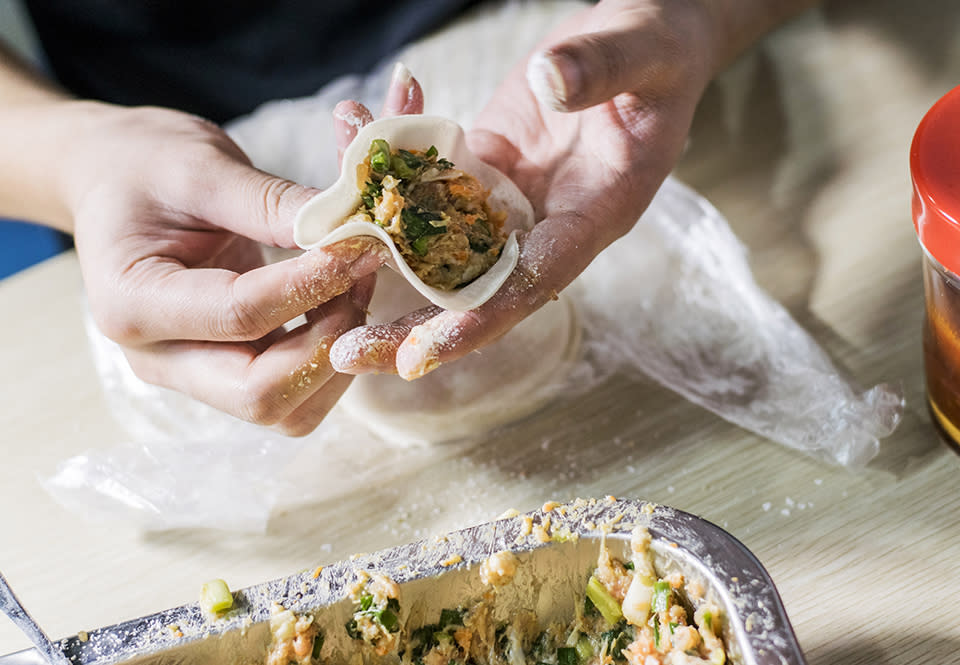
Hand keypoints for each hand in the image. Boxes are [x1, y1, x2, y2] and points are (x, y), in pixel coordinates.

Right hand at [64, 67, 421, 434]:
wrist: (115, 182)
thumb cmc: (147, 166)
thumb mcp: (202, 166)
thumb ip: (271, 203)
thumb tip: (348, 231)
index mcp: (132, 303)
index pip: (239, 315)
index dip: (312, 285)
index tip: (360, 247)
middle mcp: (158, 357)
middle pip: (260, 395)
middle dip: (327, 341)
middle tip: (359, 276)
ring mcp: (193, 375)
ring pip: (285, 411)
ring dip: (335, 358)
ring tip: (352, 286)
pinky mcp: (227, 373)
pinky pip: (293, 396)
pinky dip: (329, 361)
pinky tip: (340, 302)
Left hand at [329, 0, 720, 378]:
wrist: (641, 39)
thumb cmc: (657, 50)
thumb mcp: (643, 53)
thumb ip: (603, 69)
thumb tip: (552, 84)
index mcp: (596, 215)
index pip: (536, 282)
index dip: (481, 319)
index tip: (423, 354)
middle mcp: (547, 222)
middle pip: (478, 290)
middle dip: (412, 327)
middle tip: (345, 353)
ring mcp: (509, 198)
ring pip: (442, 243)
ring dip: (381, 251)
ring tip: (317, 254)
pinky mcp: (482, 166)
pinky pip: (430, 178)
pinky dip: (389, 165)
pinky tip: (348, 132)